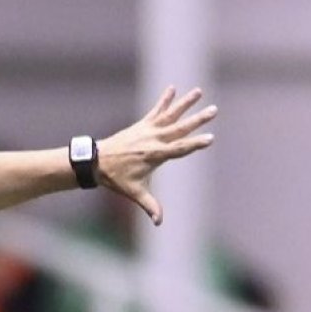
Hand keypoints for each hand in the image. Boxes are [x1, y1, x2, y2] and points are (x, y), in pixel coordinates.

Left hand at [98, 86, 216, 224]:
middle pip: (179, 128)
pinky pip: (155, 110)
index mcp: (154, 155)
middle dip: (197, 120)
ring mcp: (147, 130)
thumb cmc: (116, 178)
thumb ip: (149, 206)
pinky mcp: (141, 125)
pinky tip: (173, 88)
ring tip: (199, 91)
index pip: (179, 149)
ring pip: (170, 115)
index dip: (194, 144)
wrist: (96, 162)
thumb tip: (159, 222)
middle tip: (214, 110)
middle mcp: (152, 140)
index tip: (210, 138)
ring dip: (185, 103)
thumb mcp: (134, 192)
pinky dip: (164, 100)